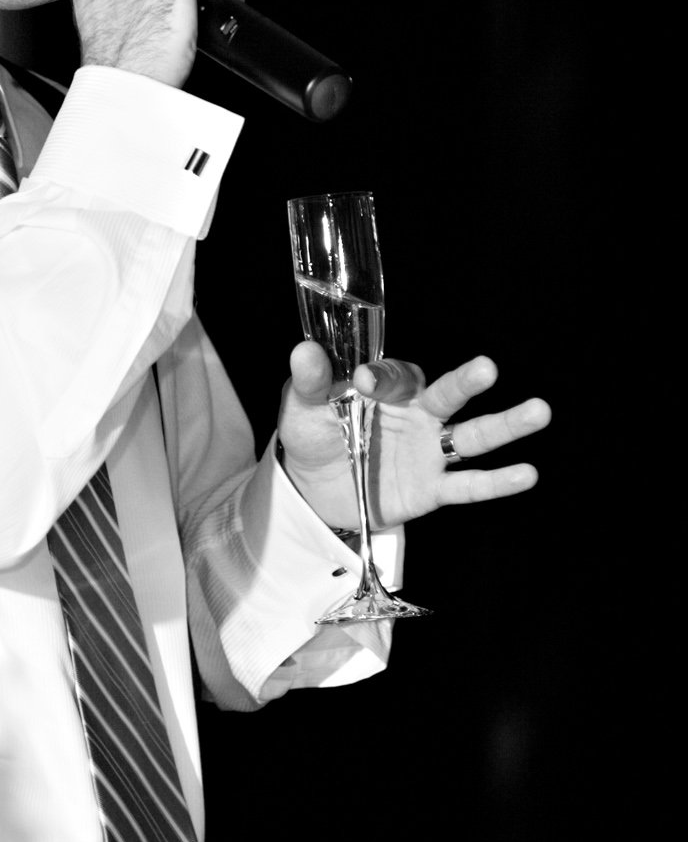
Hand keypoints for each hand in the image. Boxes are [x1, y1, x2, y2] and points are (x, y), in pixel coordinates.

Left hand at [276, 345, 551, 531]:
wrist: (315, 489)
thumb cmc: (315, 435)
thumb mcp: (302, 407)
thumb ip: (309, 382)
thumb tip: (304, 351)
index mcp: (387, 390)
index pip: (395, 376)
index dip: (383, 378)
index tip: (363, 381)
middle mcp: (418, 415)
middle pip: (448, 395)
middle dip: (467, 382)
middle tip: (487, 368)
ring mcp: (429, 452)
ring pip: (473, 436)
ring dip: (505, 425)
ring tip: (540, 411)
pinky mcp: (432, 489)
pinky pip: (468, 485)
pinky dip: (497, 481)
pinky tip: (527, 474)